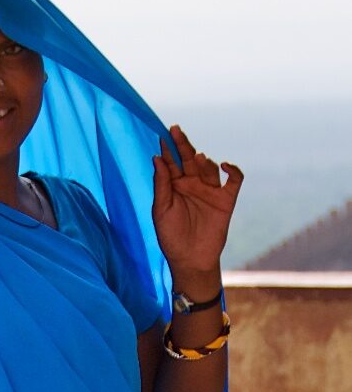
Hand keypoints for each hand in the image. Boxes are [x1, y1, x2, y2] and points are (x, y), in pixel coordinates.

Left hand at [152, 124, 243, 274]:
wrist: (190, 260)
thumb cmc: (170, 237)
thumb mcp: (161, 210)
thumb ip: (161, 184)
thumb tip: (157, 158)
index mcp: (174, 186)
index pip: (171, 162)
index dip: (167, 149)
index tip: (163, 136)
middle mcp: (192, 185)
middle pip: (189, 159)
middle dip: (183, 145)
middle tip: (175, 131)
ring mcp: (210, 191)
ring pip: (209, 167)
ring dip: (204, 161)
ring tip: (198, 159)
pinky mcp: (226, 200)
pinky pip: (234, 180)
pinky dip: (233, 170)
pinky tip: (225, 165)